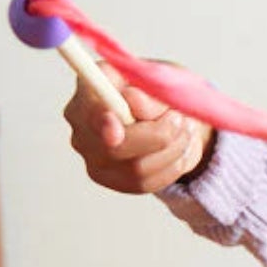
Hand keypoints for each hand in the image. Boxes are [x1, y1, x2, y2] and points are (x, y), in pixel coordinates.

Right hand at [63, 65, 212, 194]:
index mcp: (88, 90)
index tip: (116, 125)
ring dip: (172, 149)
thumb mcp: (162, 82)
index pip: (89, 109)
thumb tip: (132, 100)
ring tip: (184, 130)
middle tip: (179, 119)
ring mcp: (93, 156)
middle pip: (114, 148)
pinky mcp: (112, 179)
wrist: (173, 116)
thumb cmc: (161, 92)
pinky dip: (172, 166)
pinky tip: (178, 149)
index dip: (102, 121)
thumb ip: (146, 91)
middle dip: (158, 136)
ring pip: (136, 168)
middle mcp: (81, 125)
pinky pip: (146, 183)